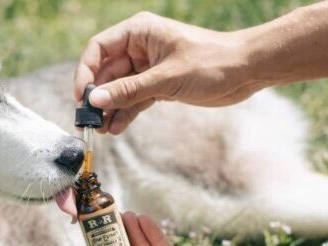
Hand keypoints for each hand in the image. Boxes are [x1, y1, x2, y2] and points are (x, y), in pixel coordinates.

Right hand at [74, 12, 257, 133]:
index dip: (86, 72)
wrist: (245, 72)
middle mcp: (139, 48)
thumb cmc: (211, 62)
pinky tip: (117, 128)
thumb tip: (95, 101)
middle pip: (106, 72)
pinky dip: (125, 113)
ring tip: (101, 130)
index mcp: (139, 32)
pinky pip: (134, 99)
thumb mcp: (166, 78)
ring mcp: (147, 68)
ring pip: (119, 89)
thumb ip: (129, 90)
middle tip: (88, 121)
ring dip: (110, 109)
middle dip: (98, 97)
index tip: (82, 97)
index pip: (99, 49)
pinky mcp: (158, 85)